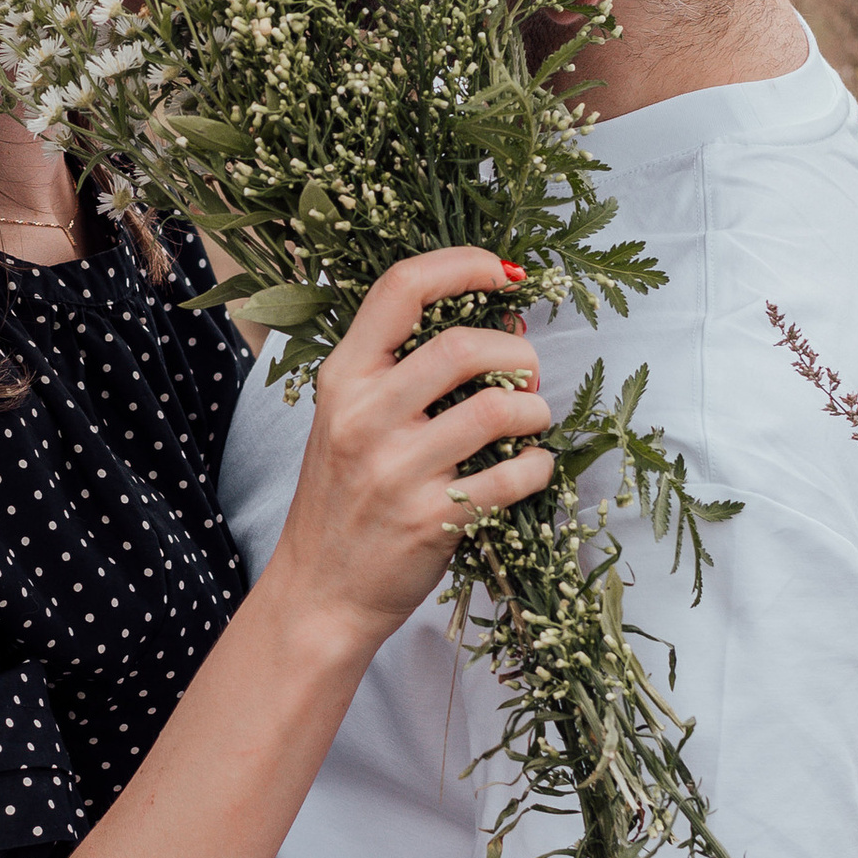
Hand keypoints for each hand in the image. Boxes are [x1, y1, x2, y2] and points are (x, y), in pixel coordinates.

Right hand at [267, 249, 555, 653]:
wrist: (318, 592)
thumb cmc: (343, 498)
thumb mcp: (353, 420)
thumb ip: (409, 370)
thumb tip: (507, 322)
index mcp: (343, 379)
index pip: (400, 289)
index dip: (460, 265)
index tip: (501, 273)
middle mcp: (364, 417)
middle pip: (463, 347)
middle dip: (517, 353)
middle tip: (526, 375)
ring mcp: (396, 471)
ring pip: (498, 409)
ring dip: (536, 410)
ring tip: (532, 421)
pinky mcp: (430, 521)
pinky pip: (513, 476)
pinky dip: (538, 465)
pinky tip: (530, 467)